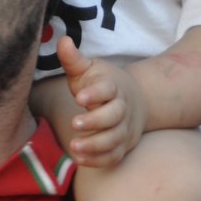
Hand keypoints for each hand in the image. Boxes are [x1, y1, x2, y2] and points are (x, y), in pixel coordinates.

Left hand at [55, 36, 146, 168]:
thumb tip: (63, 40)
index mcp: (113, 87)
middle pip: (114, 116)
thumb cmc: (103, 84)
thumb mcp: (89, 69)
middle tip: (74, 124)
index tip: (79, 97)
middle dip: (95, 121)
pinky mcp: (123, 146)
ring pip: (114, 139)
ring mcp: (124, 129)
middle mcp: (121, 109)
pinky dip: (99, 160)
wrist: (137, 100)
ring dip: (95, 145)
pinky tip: (80, 159)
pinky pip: (114, 156)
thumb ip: (74, 59)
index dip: (95, 93)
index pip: (107, 89)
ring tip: (74, 147)